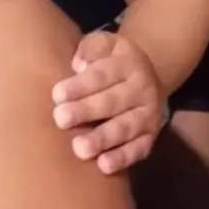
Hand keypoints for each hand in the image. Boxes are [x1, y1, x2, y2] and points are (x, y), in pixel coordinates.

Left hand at [52, 31, 164, 173]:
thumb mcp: (104, 43)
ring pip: (125, 127)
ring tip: (79, 149)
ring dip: (102, 139)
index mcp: (128, 63)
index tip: (56, 95)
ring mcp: (149, 114)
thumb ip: (90, 49)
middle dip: (85, 111)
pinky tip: (103, 166)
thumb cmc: (112, 59)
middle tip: (60, 119)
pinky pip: (138, 149)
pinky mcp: (151, 137)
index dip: (80, 85)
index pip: (102, 74)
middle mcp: (142, 88)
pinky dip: (122, 158)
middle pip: (112, 101)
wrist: (149, 73)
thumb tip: (78, 65)